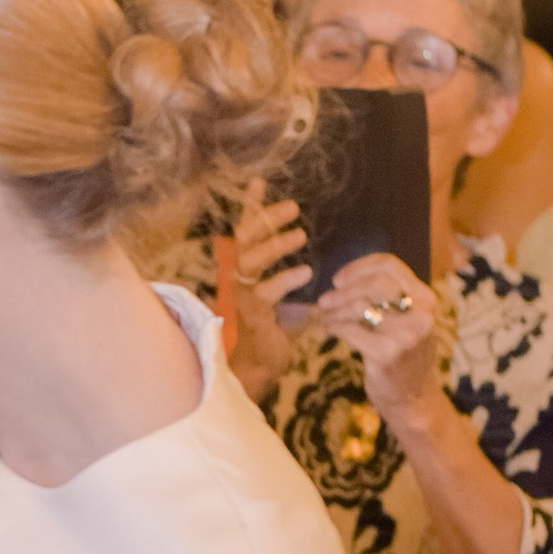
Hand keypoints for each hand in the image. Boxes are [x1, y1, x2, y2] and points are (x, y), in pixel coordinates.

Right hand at [219, 184, 310, 393]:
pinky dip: (284, 279)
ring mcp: (242, 296)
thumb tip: (313, 275)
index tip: (259, 182)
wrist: (256, 371)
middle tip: (293, 207)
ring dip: (274, 245)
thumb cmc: (268, 338)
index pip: (247, 234)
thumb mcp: (283, 305)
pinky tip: (305, 271)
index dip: (252, 208)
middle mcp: (239, 280)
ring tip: (300, 234)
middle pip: (245, 240)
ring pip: (251, 260)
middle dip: (265, 219)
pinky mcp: (251, 315)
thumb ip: (292, 289)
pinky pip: (265, 291)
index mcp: (246, 273)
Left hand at [317, 252, 448, 433]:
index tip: (339, 279)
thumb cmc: (403, 354)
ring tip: (324, 316)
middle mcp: (421, 314)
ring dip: (334, 310)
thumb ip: (390, 296)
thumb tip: (347, 278)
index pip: (390, 265)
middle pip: (373, 283)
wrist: (412, 398)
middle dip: (344, 291)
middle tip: (325, 300)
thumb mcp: (408, 319)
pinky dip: (334, 327)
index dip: (359, 267)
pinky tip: (328, 330)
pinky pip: (350, 330)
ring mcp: (406, 334)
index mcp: (426, 298)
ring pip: (359, 306)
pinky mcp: (387, 353)